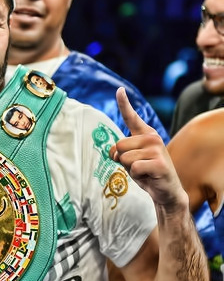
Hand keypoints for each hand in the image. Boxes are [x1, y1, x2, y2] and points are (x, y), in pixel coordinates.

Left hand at [110, 88, 185, 206]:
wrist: (166, 191)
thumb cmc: (146, 172)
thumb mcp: (130, 160)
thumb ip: (120, 151)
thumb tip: (114, 152)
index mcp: (145, 134)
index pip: (131, 116)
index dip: (123, 103)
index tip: (119, 89)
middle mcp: (152, 137)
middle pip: (118, 145)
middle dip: (122, 159)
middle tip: (137, 166)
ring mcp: (157, 149)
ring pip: (124, 158)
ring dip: (129, 169)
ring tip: (143, 171)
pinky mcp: (159, 163)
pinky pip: (134, 168)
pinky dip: (137, 176)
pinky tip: (149, 176)